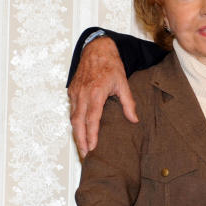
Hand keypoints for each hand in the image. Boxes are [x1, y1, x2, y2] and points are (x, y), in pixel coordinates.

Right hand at [68, 37, 136, 157]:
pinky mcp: (71, 91)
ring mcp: (75, 93)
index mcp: (96, 93)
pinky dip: (75, 123)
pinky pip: (72, 110)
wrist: (96, 49)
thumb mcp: (123, 83)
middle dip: (80, 141)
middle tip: (85, 156)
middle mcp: (82, 94)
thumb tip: (134, 120)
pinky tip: (80, 132)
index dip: (91, 135)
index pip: (92, 119)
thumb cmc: (111, 65)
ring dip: (76, 134)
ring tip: (82, 148)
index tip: (92, 148)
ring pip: (73, 118)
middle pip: (78, 123)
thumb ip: (128, 103)